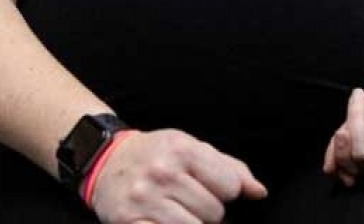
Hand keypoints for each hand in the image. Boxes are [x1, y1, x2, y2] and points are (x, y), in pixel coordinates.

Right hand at [91, 129, 266, 223]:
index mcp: (181, 149)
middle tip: (187, 199)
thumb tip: (258, 192)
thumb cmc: (155, 154)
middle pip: (214, 213)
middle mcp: (162, 172)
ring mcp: (143, 199)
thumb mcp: (191, 147)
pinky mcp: (129, 222)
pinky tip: (163, 220)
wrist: (105, 161)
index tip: (209, 186)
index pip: (230, 187)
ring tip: (176, 210)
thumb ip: (230, 167)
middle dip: (206, 209)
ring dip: (190, 223)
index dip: (224, 190)